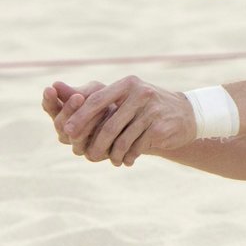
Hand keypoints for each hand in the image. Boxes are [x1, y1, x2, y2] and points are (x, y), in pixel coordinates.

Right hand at [43, 80, 108, 155]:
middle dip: (69, 110)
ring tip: (98, 107)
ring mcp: (78, 145)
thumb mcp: (94, 91)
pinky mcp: (94, 155)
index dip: (49, 100)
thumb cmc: (109, 100)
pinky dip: (100, 133)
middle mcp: (66, 133)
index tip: (50, 89)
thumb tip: (55, 84)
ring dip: (86, 121)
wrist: (130, 116)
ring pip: (74, 137)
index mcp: (62, 115)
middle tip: (78, 96)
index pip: (50, 108)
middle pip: (60, 125)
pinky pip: (92, 147)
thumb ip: (75, 92)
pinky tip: (110, 123)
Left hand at [52, 76, 197, 166]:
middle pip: (109, 124)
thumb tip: (56, 88)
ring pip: (123, 139)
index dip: (80, 117)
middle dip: (96, 142)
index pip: (97, 100)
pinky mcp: (161, 128)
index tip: (66, 132)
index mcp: (128, 84)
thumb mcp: (127, 95)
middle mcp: (141, 94)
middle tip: (88, 154)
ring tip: (111, 160)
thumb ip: (98, 96)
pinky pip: (138, 146)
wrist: (188, 114)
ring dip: (113, 154)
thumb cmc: (148, 105)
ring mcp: (153, 111)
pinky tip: (127, 160)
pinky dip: (129, 156)